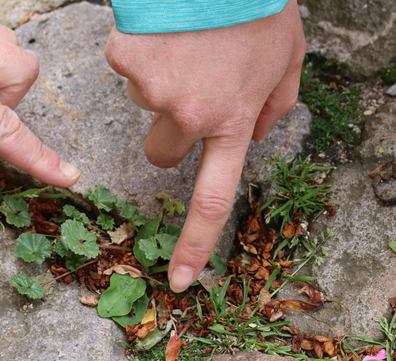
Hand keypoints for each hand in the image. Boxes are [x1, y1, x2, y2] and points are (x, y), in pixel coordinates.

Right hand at [105, 0, 304, 291]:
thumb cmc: (258, 5)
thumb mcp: (288, 57)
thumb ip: (276, 106)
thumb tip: (257, 135)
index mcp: (233, 121)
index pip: (212, 200)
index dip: (194, 244)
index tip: (179, 280)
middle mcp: (189, 115)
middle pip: (160, 154)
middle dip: (170, 131)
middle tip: (189, 89)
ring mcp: (152, 89)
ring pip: (143, 103)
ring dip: (161, 81)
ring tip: (186, 42)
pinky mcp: (125, 61)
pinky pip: (125, 68)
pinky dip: (140, 52)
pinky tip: (164, 29)